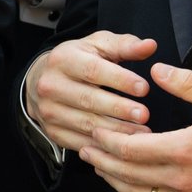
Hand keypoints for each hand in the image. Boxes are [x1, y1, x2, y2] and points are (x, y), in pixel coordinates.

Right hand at [25, 31, 157, 154]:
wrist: (41, 79)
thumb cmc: (79, 60)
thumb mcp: (98, 45)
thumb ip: (125, 45)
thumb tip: (150, 46)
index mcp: (63, 59)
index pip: (93, 70)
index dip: (119, 80)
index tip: (144, 88)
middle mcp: (51, 85)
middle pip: (88, 99)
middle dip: (119, 109)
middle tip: (144, 115)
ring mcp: (49, 111)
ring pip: (85, 124)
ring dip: (116, 130)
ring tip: (141, 133)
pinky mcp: (52, 131)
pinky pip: (80, 142)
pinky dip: (103, 146)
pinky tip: (123, 145)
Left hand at [79, 64, 191, 191]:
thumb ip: (188, 83)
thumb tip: (156, 70)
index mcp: (184, 150)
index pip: (128, 148)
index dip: (105, 139)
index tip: (95, 129)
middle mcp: (180, 180)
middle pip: (125, 174)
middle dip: (100, 160)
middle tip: (85, 148)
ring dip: (113, 180)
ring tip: (100, 166)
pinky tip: (131, 185)